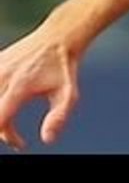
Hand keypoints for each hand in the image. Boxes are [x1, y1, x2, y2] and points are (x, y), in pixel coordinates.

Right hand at [0, 25, 80, 151]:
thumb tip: (48, 139)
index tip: (21, 143)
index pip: (0, 121)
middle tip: (12, 131)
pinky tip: (5, 100)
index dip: (8, 137)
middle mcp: (2, 76)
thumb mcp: (68, 94)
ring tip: (8, 115)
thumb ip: (59, 117)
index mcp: (20, 85)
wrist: (57, 39)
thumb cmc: (63, 68)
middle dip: (0, 129)